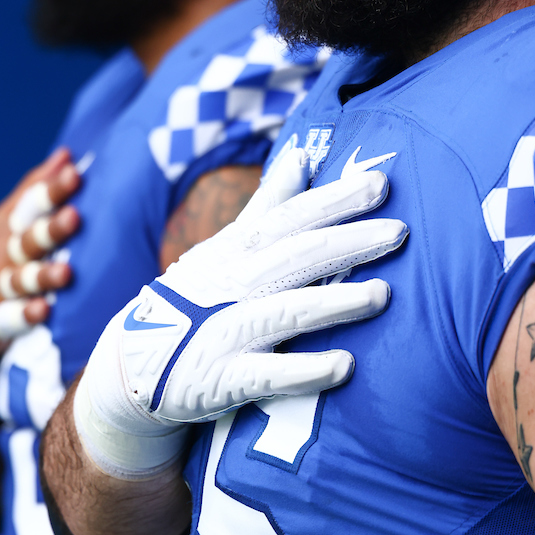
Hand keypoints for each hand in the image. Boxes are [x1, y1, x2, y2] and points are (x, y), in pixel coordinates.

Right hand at [0, 148, 81, 357]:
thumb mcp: (8, 219)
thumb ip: (37, 189)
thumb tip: (67, 155)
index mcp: (11, 227)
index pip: (32, 204)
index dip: (52, 190)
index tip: (75, 174)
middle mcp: (4, 254)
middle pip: (28, 239)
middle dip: (51, 229)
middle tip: (75, 217)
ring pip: (20, 279)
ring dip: (42, 275)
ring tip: (66, 272)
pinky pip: (7, 318)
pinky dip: (23, 316)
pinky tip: (42, 312)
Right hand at [73, 144, 406, 477]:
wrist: (134, 364)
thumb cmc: (198, 295)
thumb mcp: (226, 244)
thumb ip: (269, 204)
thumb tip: (302, 154)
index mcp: (238, 249)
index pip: (291, 217)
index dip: (334, 200)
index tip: (380, 184)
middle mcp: (232, 285)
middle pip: (295, 257)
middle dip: (347, 242)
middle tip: (400, 232)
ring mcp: (225, 332)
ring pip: (284, 312)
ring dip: (333, 302)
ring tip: (382, 294)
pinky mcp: (221, 380)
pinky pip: (265, 376)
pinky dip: (303, 371)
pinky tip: (344, 367)